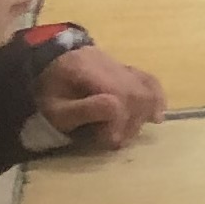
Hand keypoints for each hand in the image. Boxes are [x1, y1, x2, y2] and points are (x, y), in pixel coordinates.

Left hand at [35, 44, 165, 148]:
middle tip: (117, 138)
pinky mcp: (128, 69)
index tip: (105, 140)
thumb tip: (116, 110)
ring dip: (143, 115)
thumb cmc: (50, 94)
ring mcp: (119, 64)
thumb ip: (82, 110)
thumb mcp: (55, 108)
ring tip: (128, 129)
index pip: (115, 98)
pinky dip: (157, 99)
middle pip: (135, 95)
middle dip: (130, 123)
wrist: (47, 70)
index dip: (116, 124)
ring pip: (146, 89)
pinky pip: (150, 81)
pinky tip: (156, 116)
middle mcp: (107, 63)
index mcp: (84, 70)